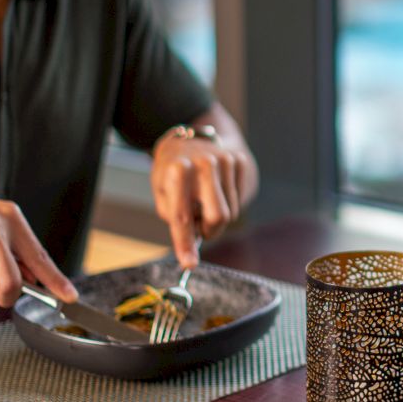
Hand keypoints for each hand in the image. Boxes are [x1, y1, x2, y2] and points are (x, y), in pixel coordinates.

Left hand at [150, 127, 255, 267]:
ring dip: (216, 215)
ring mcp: (226, 160)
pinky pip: (240, 199)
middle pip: (218, 217)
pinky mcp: (240, 161)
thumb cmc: (174, 171)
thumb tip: (192, 245)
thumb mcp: (162, 189)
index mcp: (178, 170)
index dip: (185, 243)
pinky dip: (228, 202)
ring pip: (230, 212)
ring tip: (205, 198)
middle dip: (210, 230)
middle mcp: (204, 163)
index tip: (189, 264)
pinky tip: (217, 188)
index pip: (182, 216)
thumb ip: (174, 215)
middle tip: (201, 227)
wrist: (196, 137)